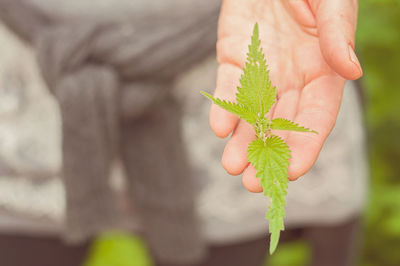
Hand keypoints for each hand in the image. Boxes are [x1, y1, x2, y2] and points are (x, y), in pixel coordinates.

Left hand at [210, 0, 361, 191]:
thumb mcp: (331, 2)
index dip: (305, 146)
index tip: (290, 172)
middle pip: (281, 124)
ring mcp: (261, 70)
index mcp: (323, 71)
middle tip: (253, 183)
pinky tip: (219, 127)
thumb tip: (353, 72)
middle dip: (267, 154)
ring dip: (241, 140)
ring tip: (232, 166)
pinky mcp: (234, 56)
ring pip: (251, 113)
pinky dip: (224, 107)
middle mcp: (292, 78)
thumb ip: (338, 35)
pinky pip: (228, 86)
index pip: (317, 118)